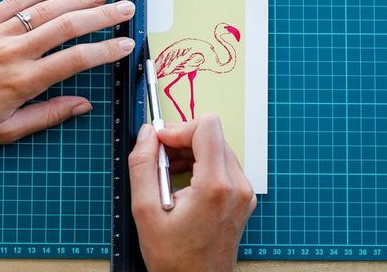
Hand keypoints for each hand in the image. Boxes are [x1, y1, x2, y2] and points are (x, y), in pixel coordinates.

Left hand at [0, 0, 135, 149]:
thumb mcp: (5, 131)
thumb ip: (47, 115)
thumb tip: (83, 105)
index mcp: (22, 81)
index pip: (75, 59)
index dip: (106, 50)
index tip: (126, 44)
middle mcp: (12, 51)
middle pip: (67, 26)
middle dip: (101, 16)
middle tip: (125, 9)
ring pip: (44, 10)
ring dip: (77, 1)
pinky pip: (14, 2)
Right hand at [129, 115, 256, 271]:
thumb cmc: (175, 259)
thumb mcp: (145, 211)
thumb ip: (142, 165)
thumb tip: (147, 135)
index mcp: (216, 185)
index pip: (206, 127)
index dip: (178, 129)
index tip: (159, 143)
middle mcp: (237, 185)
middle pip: (212, 136)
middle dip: (181, 141)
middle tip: (158, 160)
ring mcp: (243, 192)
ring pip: (217, 148)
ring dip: (190, 153)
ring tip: (167, 176)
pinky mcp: (242, 198)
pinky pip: (222, 166)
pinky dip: (200, 166)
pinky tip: (181, 184)